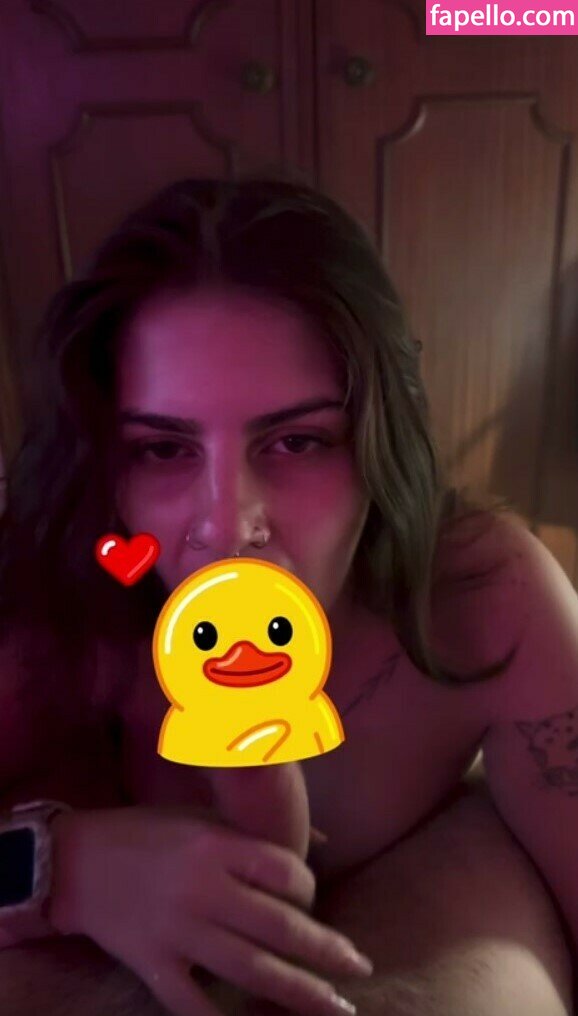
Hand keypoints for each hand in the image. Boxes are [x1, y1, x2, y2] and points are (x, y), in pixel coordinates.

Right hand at [49, 807, 371, 1015]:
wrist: (77, 862)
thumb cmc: (145, 832)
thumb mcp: (201, 816)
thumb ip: (256, 834)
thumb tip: (324, 840)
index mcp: (216, 846)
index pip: (284, 872)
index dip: (309, 888)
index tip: (312, 898)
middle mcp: (203, 889)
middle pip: (278, 927)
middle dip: (325, 951)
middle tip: (359, 966)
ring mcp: (178, 931)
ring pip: (251, 970)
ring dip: (300, 991)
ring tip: (337, 1006)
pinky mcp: (153, 963)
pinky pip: (194, 1004)